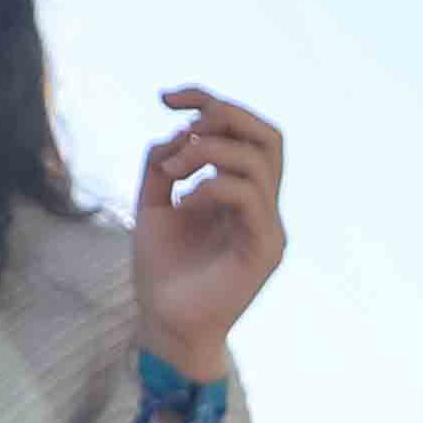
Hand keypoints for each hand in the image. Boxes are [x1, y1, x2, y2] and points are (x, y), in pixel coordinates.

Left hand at [131, 85, 287, 375]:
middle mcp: (263, 205)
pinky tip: (186, 203)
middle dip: (225, 115)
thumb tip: (179, 131)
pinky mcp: (265, 250)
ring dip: (209, 152)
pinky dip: (213, 187)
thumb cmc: (162, 270)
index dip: (208, 101)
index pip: (245, 130)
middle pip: (269, 135)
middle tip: (185, 128)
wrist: (165, 324)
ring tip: (172, 172)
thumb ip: (165, 163)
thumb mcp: (153, 203)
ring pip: (259, 160)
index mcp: (241, 192)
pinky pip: (249, 196)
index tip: (165, 99)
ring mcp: (269, 227)